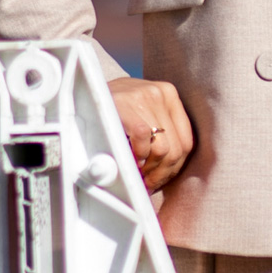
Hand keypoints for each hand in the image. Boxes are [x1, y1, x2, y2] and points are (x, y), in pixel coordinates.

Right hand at [108, 77, 193, 191]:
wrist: (85, 90)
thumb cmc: (115, 108)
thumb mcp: (143, 113)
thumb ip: (160, 133)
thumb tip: (169, 171)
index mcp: (170, 96)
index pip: (186, 141)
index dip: (173, 168)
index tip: (159, 179)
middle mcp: (162, 93)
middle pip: (177, 148)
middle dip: (161, 173)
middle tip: (145, 182)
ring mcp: (145, 95)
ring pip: (163, 149)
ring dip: (148, 169)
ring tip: (136, 173)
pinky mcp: (126, 102)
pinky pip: (142, 138)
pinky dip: (137, 155)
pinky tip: (129, 159)